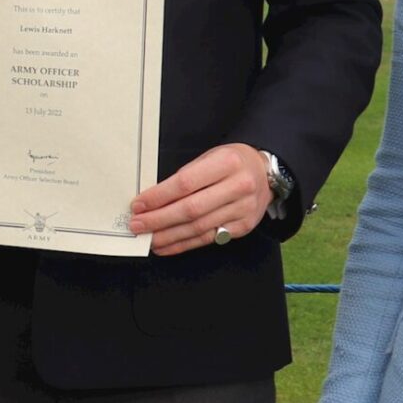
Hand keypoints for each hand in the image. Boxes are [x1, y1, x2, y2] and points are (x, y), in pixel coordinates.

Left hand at [128, 142, 272, 255]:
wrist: (265, 173)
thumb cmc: (230, 163)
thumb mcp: (210, 157)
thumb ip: (185, 177)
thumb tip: (153, 199)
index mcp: (226, 163)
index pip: (185, 183)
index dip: (159, 196)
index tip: (139, 205)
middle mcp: (238, 187)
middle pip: (191, 209)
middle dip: (159, 220)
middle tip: (137, 225)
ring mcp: (243, 210)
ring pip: (199, 228)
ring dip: (169, 236)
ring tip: (148, 239)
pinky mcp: (243, 227)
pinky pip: (209, 239)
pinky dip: (185, 244)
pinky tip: (168, 245)